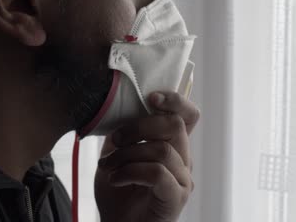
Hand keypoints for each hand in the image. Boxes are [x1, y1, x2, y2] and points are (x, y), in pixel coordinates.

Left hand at [94, 92, 199, 221]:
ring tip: (107, 167)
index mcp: (171, 146)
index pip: (187, 116)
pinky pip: (157, 173)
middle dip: (139, 127)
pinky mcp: (175, 197)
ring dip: (126, 155)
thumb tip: (117, 111)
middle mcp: (182, 160)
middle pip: (175, 125)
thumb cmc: (118, 193)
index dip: (175, 100)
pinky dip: (130, 172)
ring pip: (162, 150)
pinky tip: (115, 179)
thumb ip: (121, 135)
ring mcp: (182, 180)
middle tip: (116, 140)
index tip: (150, 97)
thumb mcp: (115, 156)